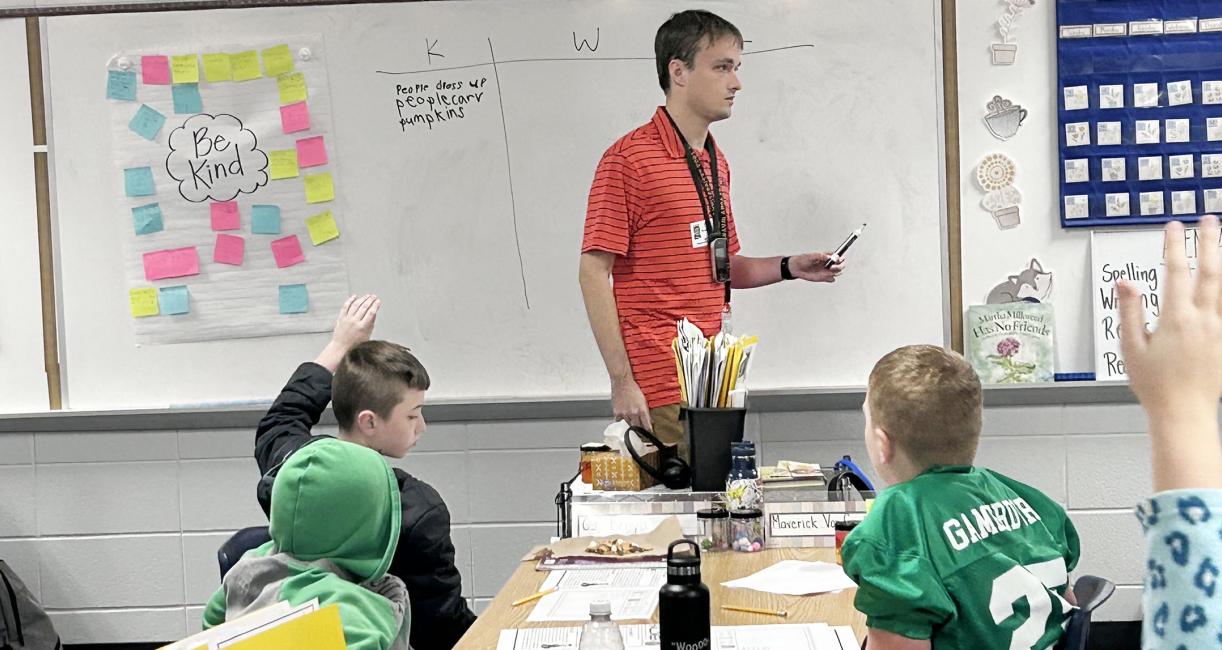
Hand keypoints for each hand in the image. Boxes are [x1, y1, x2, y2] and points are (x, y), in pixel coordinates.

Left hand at [314, 295, 379, 371]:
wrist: (341, 346)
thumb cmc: (354, 344)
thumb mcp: (367, 335)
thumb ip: (371, 324)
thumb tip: (374, 314)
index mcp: (362, 327)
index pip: (371, 313)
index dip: (375, 305)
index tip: (378, 301)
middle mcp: (354, 322)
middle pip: (364, 307)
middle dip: (370, 300)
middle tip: (374, 297)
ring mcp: (347, 319)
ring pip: (356, 305)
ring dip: (362, 299)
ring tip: (367, 296)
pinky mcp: (341, 318)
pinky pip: (345, 306)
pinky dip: (350, 300)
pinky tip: (354, 297)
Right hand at [611, 377, 652, 431]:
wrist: (622, 382)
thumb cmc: (633, 388)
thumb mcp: (643, 399)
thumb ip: (645, 411)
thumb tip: (648, 420)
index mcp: (642, 409)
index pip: (646, 425)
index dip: (648, 430)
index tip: (649, 433)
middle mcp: (633, 413)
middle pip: (637, 427)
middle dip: (639, 429)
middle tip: (640, 430)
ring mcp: (624, 413)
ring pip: (628, 424)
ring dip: (630, 422)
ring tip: (630, 417)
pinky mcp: (617, 412)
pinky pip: (619, 420)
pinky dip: (621, 419)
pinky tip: (623, 414)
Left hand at [787, 252, 844, 282]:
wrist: (797, 268)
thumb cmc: (804, 260)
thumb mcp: (813, 256)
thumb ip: (822, 256)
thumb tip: (830, 258)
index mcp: (827, 257)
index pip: (839, 257)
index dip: (841, 258)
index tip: (838, 260)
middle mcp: (829, 264)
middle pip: (841, 265)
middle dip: (840, 266)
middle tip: (833, 266)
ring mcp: (827, 271)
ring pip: (838, 272)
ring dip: (836, 272)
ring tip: (828, 270)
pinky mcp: (824, 277)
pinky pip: (832, 279)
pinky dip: (831, 278)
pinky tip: (826, 276)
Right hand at [1119, 216, 1221, 490]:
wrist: (1184, 412)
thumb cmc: (1156, 386)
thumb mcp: (1131, 348)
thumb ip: (1131, 311)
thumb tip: (1126, 284)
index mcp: (1176, 319)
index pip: (1176, 272)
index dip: (1174, 246)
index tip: (1173, 227)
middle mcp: (1204, 320)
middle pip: (1210, 271)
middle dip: (1209, 242)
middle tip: (1208, 221)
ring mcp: (1220, 329)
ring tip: (1220, 241)